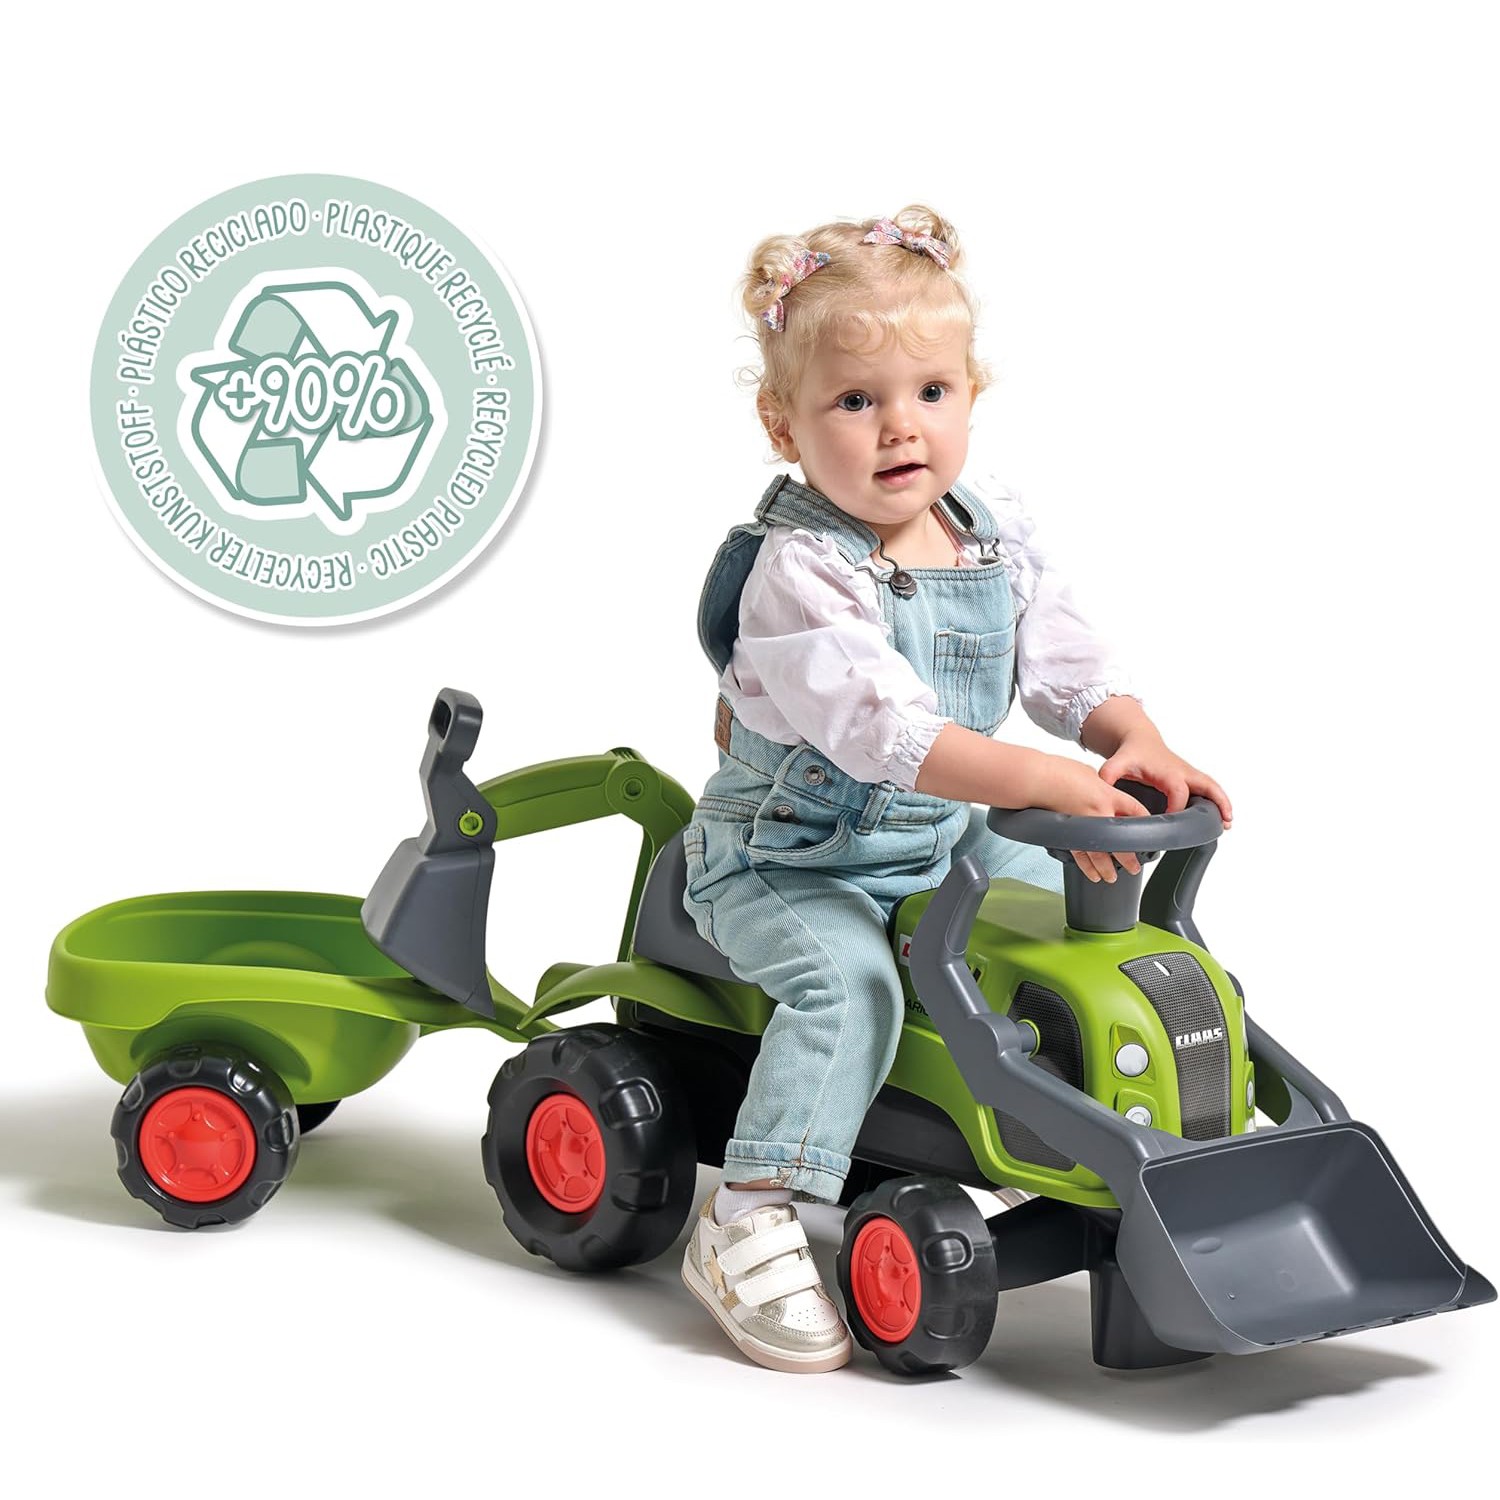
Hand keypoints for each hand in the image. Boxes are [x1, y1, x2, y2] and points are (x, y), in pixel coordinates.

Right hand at [1039, 756, 1149, 884]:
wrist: (1036, 779)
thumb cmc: (1059, 772)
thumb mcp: (1089, 774)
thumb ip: (1100, 787)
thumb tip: (1103, 793)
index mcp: (1109, 795)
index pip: (1136, 812)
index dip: (1145, 823)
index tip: (1148, 832)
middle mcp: (1100, 813)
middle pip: (1121, 842)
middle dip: (1129, 857)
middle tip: (1133, 868)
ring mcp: (1083, 827)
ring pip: (1100, 855)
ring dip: (1107, 868)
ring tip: (1111, 878)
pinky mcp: (1067, 834)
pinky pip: (1080, 855)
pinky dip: (1086, 867)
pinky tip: (1092, 874)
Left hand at [1099, 728, 1233, 827]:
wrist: (1140, 740)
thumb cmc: (1131, 753)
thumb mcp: (1116, 763)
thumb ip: (1108, 775)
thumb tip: (1101, 788)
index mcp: (1167, 771)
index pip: (1177, 792)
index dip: (1177, 808)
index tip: (1173, 824)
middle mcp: (1182, 772)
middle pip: (1205, 786)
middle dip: (1213, 802)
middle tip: (1221, 822)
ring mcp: (1189, 775)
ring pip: (1212, 787)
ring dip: (1222, 802)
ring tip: (1228, 822)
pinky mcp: (1192, 778)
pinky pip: (1210, 788)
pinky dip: (1219, 800)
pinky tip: (1224, 816)